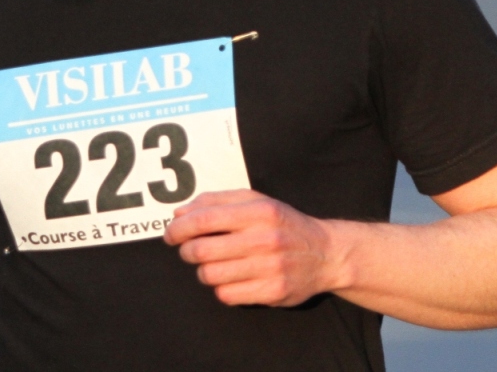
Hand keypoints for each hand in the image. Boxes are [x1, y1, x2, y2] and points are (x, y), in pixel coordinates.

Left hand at [164, 190, 336, 306]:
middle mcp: (264, 239)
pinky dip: (221, 288)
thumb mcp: (256, 201)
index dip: (179, 228)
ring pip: (210, 275)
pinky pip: (226, 295)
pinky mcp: (272, 292)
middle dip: (186, 251)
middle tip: (189, 250)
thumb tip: (180, 213)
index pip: (204, 219)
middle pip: (201, 250)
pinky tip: (231, 279)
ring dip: (203, 270)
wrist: (326, 254)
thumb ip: (216, 201)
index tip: (170, 234)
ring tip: (213, 264)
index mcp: (259, 211)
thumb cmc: (283, 225)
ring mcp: (269, 268)